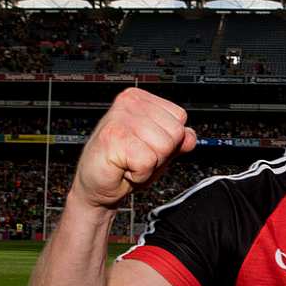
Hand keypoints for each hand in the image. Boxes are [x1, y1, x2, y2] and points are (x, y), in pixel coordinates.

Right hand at [72, 88, 195, 208]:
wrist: (95, 186)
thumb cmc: (123, 165)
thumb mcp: (159, 150)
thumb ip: (177, 141)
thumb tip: (191, 136)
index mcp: (141, 100)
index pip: (180, 117)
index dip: (170, 140)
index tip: (148, 145)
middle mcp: (129, 103)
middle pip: (175, 132)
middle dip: (162, 153)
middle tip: (138, 156)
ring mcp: (120, 118)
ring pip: (164, 146)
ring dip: (150, 164)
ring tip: (130, 161)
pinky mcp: (114, 138)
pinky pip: (149, 161)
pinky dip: (140, 173)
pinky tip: (124, 168)